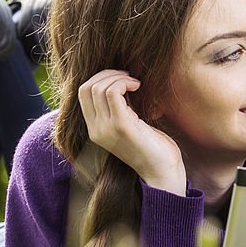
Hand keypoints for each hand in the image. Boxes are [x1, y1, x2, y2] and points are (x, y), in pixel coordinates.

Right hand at [77, 70, 186, 195]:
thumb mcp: (130, 124)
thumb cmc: (153, 147)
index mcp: (95, 130)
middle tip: (128, 77)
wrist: (162, 172)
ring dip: (117, 77)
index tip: (122, 79)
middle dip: (107, 74)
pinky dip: (124, 82)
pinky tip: (138, 85)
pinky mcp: (120, 125)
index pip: (83, 94)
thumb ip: (120, 108)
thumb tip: (120, 82)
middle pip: (86, 88)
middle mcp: (95, 130)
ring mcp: (105, 128)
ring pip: (97, 88)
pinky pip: (112, 92)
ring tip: (134, 82)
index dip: (100, 79)